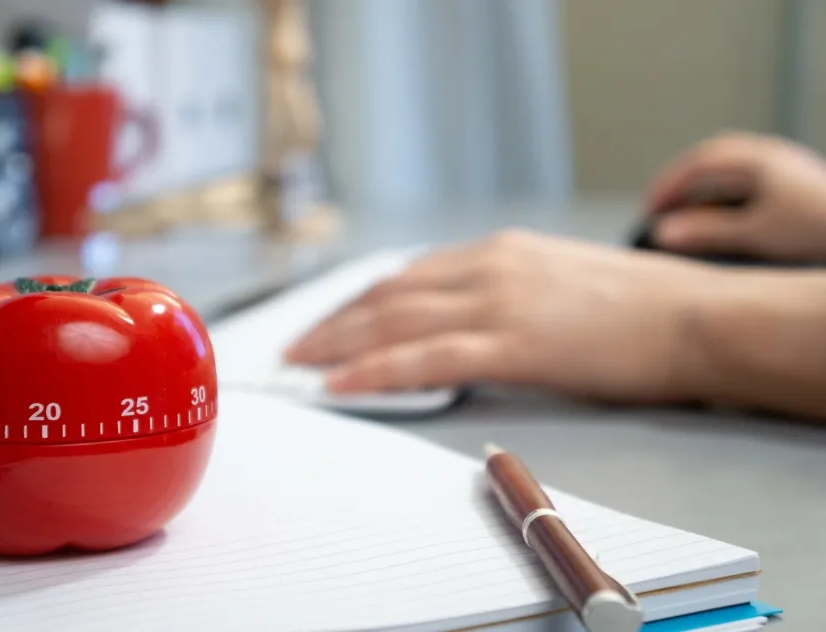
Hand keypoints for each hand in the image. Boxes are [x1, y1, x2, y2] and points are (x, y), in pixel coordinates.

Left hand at [282, 230, 740, 404]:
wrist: (697, 317)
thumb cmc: (641, 307)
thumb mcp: (561, 282)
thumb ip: (507, 292)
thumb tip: (466, 318)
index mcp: (500, 252)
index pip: (407, 276)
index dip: (359, 302)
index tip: (329, 320)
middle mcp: (489, 268)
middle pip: (387, 296)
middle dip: (333, 323)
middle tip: (294, 347)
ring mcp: (499, 303)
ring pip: (394, 322)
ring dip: (338, 345)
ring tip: (300, 366)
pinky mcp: (514, 343)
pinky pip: (426, 359)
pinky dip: (376, 372)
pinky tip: (340, 385)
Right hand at [645, 132, 825, 261]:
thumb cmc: (818, 232)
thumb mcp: (756, 235)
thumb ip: (706, 233)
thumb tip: (661, 233)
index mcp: (760, 159)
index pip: (700, 162)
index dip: (668, 185)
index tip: (649, 210)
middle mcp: (775, 156)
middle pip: (715, 159)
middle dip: (684, 182)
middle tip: (661, 207)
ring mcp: (790, 169)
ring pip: (734, 170)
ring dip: (706, 189)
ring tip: (688, 214)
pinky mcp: (800, 186)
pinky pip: (751, 182)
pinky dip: (728, 197)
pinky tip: (726, 220)